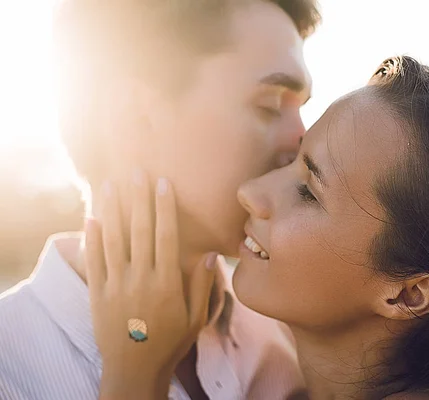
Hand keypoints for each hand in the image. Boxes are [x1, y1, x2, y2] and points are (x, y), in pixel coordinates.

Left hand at [84, 172, 217, 398]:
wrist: (134, 370)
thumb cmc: (170, 342)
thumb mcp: (196, 317)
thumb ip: (202, 285)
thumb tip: (209, 254)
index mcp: (166, 282)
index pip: (165, 236)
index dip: (165, 208)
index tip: (164, 184)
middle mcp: (140, 278)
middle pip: (139, 230)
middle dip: (139, 199)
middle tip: (137, 172)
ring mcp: (116, 285)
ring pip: (113, 240)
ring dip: (112, 209)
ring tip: (110, 185)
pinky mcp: (97, 294)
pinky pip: (94, 261)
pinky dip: (92, 238)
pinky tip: (91, 217)